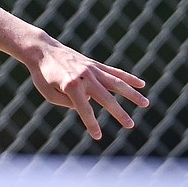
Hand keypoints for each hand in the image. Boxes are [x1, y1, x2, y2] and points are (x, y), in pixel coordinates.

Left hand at [27, 40, 149, 139]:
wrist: (42, 50)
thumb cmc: (42, 75)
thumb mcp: (49, 94)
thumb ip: (68, 103)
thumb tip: (88, 104)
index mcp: (71, 85)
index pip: (85, 109)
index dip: (91, 124)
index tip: (98, 136)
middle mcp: (84, 76)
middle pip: (106, 97)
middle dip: (119, 113)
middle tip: (130, 125)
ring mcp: (91, 69)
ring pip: (116, 83)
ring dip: (132, 94)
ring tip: (145, 104)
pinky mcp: (94, 64)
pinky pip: (114, 72)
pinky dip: (128, 78)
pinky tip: (141, 84)